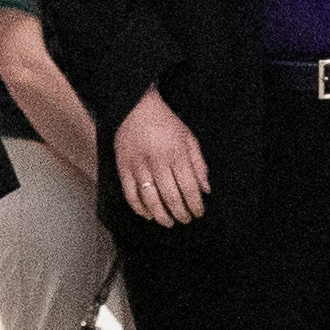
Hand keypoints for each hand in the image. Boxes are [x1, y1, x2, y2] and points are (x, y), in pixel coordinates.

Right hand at [112, 83, 208, 227]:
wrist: (135, 107)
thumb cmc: (165, 123)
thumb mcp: (189, 138)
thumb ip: (199, 164)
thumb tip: (205, 189)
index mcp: (176, 154)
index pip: (189, 187)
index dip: (195, 205)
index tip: (198, 213)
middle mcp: (157, 162)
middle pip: (171, 197)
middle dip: (181, 213)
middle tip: (186, 220)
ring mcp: (138, 166)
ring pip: (150, 200)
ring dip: (161, 216)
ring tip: (169, 222)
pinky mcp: (123, 168)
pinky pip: (130, 194)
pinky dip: (139, 208)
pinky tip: (148, 215)